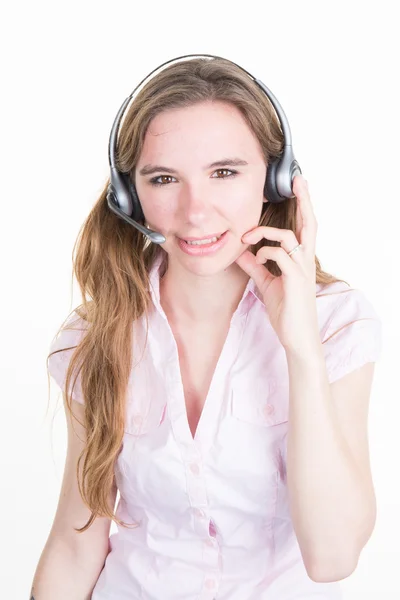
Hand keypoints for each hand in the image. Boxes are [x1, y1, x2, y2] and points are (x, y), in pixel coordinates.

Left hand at [234, 175, 319, 353]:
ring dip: (264, 233)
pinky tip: (254, 259)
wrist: (296, 337)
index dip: (303, 206)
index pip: (305, 227)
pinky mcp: (296, 280)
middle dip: (304, 200)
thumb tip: (241, 253)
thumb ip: (256, 267)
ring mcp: (302, 270)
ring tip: (246, 238)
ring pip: (288, 237)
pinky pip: (279, 255)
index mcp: (301, 260)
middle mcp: (305, 261)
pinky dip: (263, 253)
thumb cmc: (286, 311)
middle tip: (298, 180)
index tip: (298, 186)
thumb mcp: (267, 284)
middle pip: (310, 223)